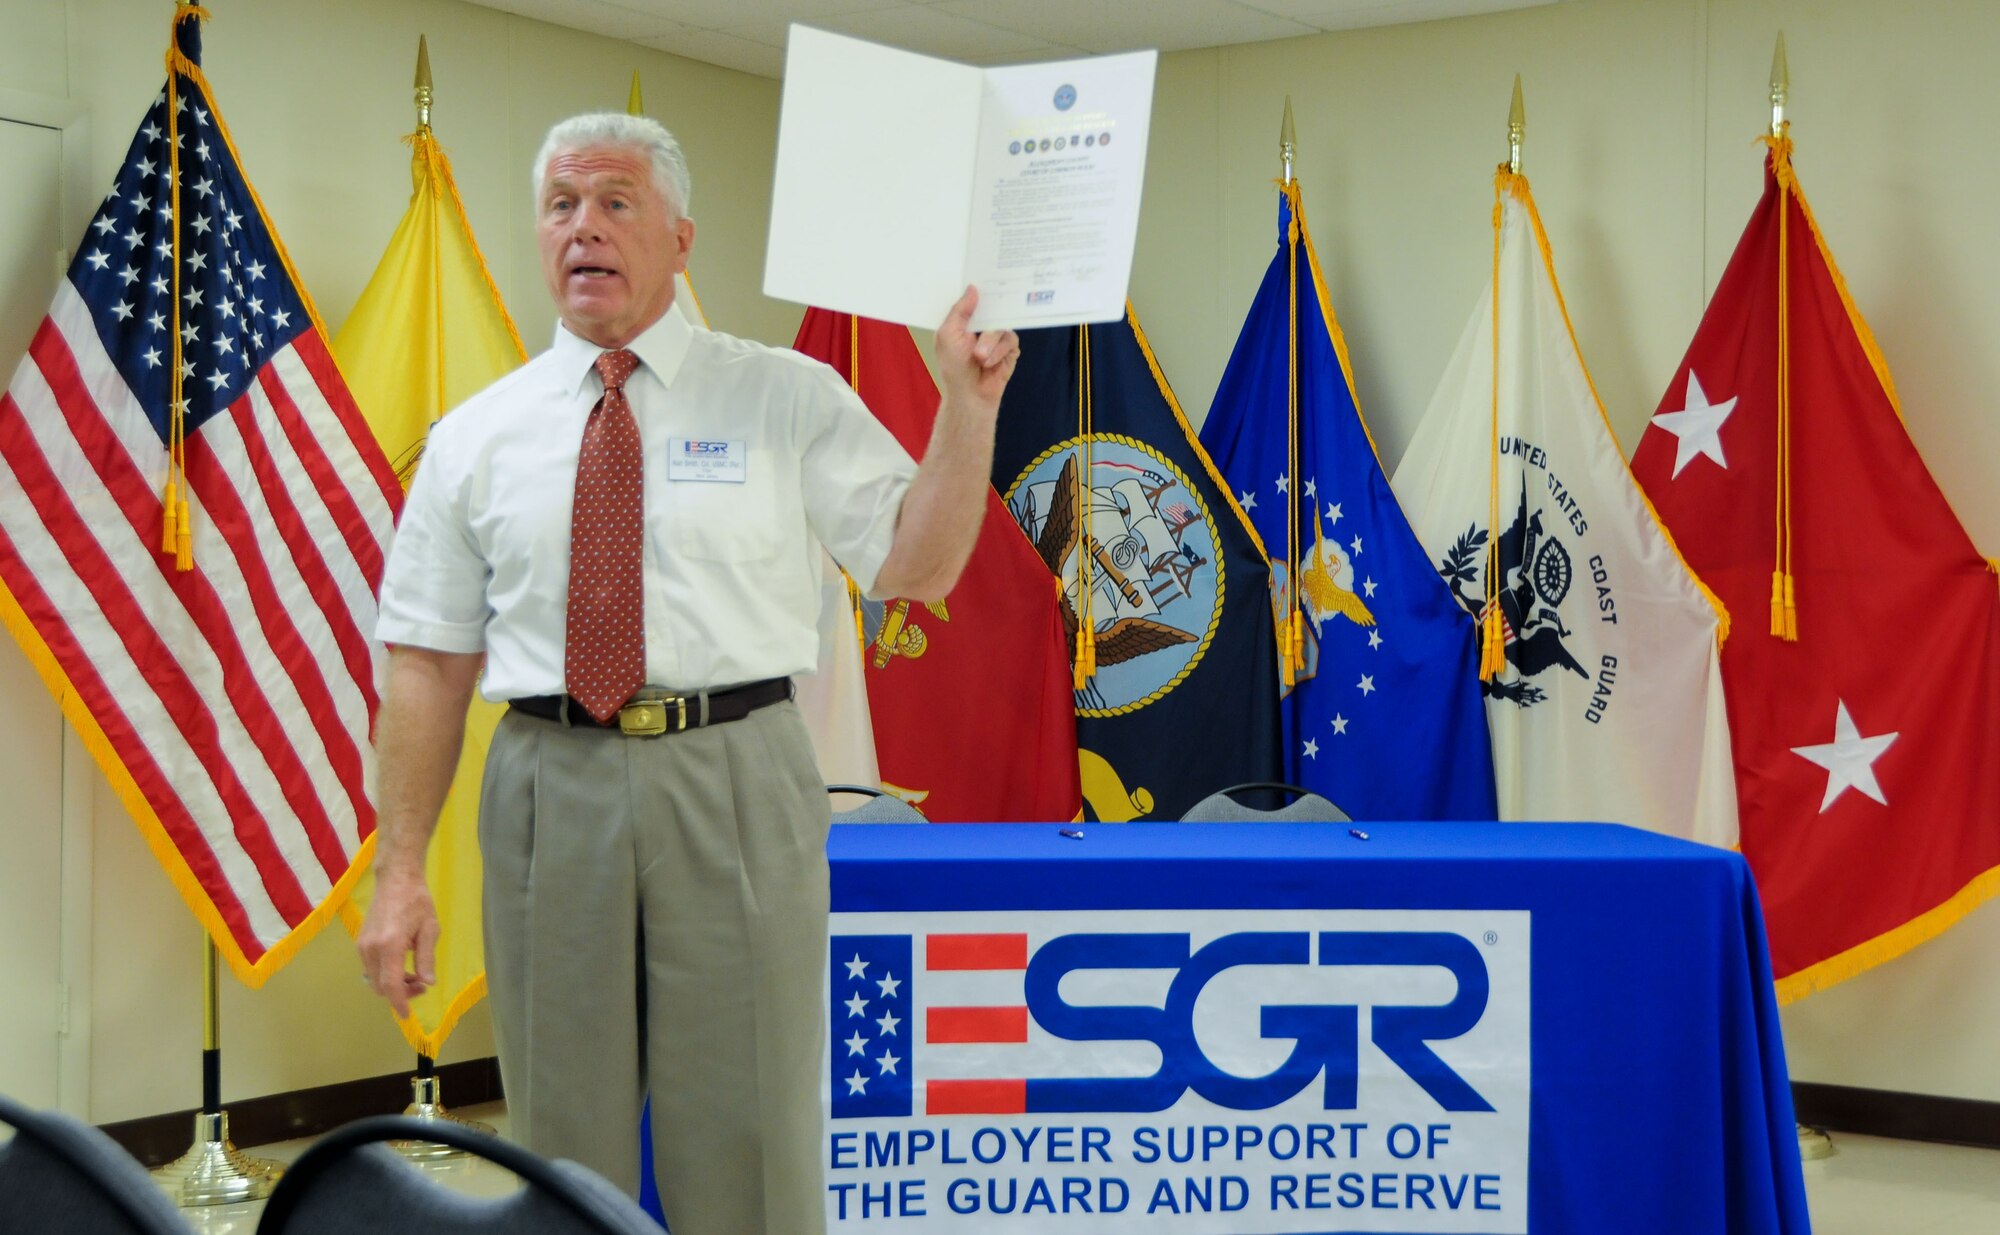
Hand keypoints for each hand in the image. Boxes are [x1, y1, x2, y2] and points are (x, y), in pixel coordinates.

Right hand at [356, 872, 438, 1019]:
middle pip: (380, 986)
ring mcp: (362, 945)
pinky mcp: (360, 942)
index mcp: (389, 945)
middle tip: (421, 985)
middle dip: (399, 993)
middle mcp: (371, 948)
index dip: (399, 1002)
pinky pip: (370, 968)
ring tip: (413, 975)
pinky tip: (400, 965)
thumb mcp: (430, 929)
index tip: (407, 1015)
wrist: (396, 879)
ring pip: (373, 979)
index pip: (391, 984)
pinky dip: (384, 974)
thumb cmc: (417, 901)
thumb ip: (427, 958)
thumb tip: (427, 983)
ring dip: (391, 984)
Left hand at [934, 286, 1019, 414]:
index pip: (978, 299)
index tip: (988, 279)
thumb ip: (960, 310)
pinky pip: (1010, 340)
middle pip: (994, 309)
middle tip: (982, 322)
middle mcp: (984, 326)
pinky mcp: (1010, 349)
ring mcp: (998, 337)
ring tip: (979, 357)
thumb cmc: (954, 366)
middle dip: (988, 318)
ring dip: (988, 343)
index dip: (982, 290)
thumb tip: (972, 288)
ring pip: (1001, 327)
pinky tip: (989, 363)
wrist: (969, 394)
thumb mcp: (947, 334)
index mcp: (967, 320)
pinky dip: (998, 352)